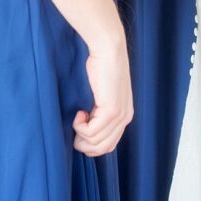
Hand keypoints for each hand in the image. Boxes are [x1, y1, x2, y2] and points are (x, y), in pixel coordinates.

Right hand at [74, 33, 133, 156]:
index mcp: (124, 116)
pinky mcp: (111, 111)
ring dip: (80, 133)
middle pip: (101, 149)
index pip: (108, 146)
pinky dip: (79, 126)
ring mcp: (119, 116)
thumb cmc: (101, 68)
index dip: (89, 144)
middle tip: (76, 125)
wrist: (108, 51)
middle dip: (83, 143)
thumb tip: (86, 131)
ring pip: (95, 143)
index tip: (80, 128)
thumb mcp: (103, 95)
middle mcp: (125, 119)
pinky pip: (91, 132)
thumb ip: (100, 112)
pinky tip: (79, 111)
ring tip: (79, 115)